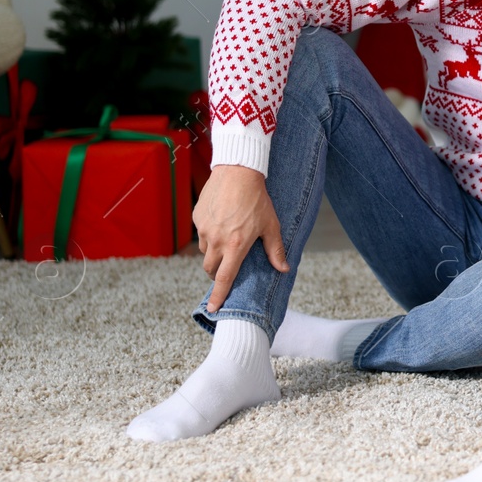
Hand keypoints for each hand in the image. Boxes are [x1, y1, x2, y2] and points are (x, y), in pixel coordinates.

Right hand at [194, 164, 286, 311]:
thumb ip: (275, 250)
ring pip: (204, 252)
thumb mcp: (271, 225)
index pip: (224, 278)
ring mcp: (205, 230)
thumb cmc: (258, 199)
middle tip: (226, 269)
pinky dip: (209, 235)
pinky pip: (201, 234)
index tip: (213, 309)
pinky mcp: (197, 218)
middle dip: (217, 273)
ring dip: (214, 253)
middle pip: (211, 269)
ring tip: (227, 240)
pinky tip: (221, 222)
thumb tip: (284, 269)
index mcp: (236, 246)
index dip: (218, 296)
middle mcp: (217, 241)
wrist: (238, 172)